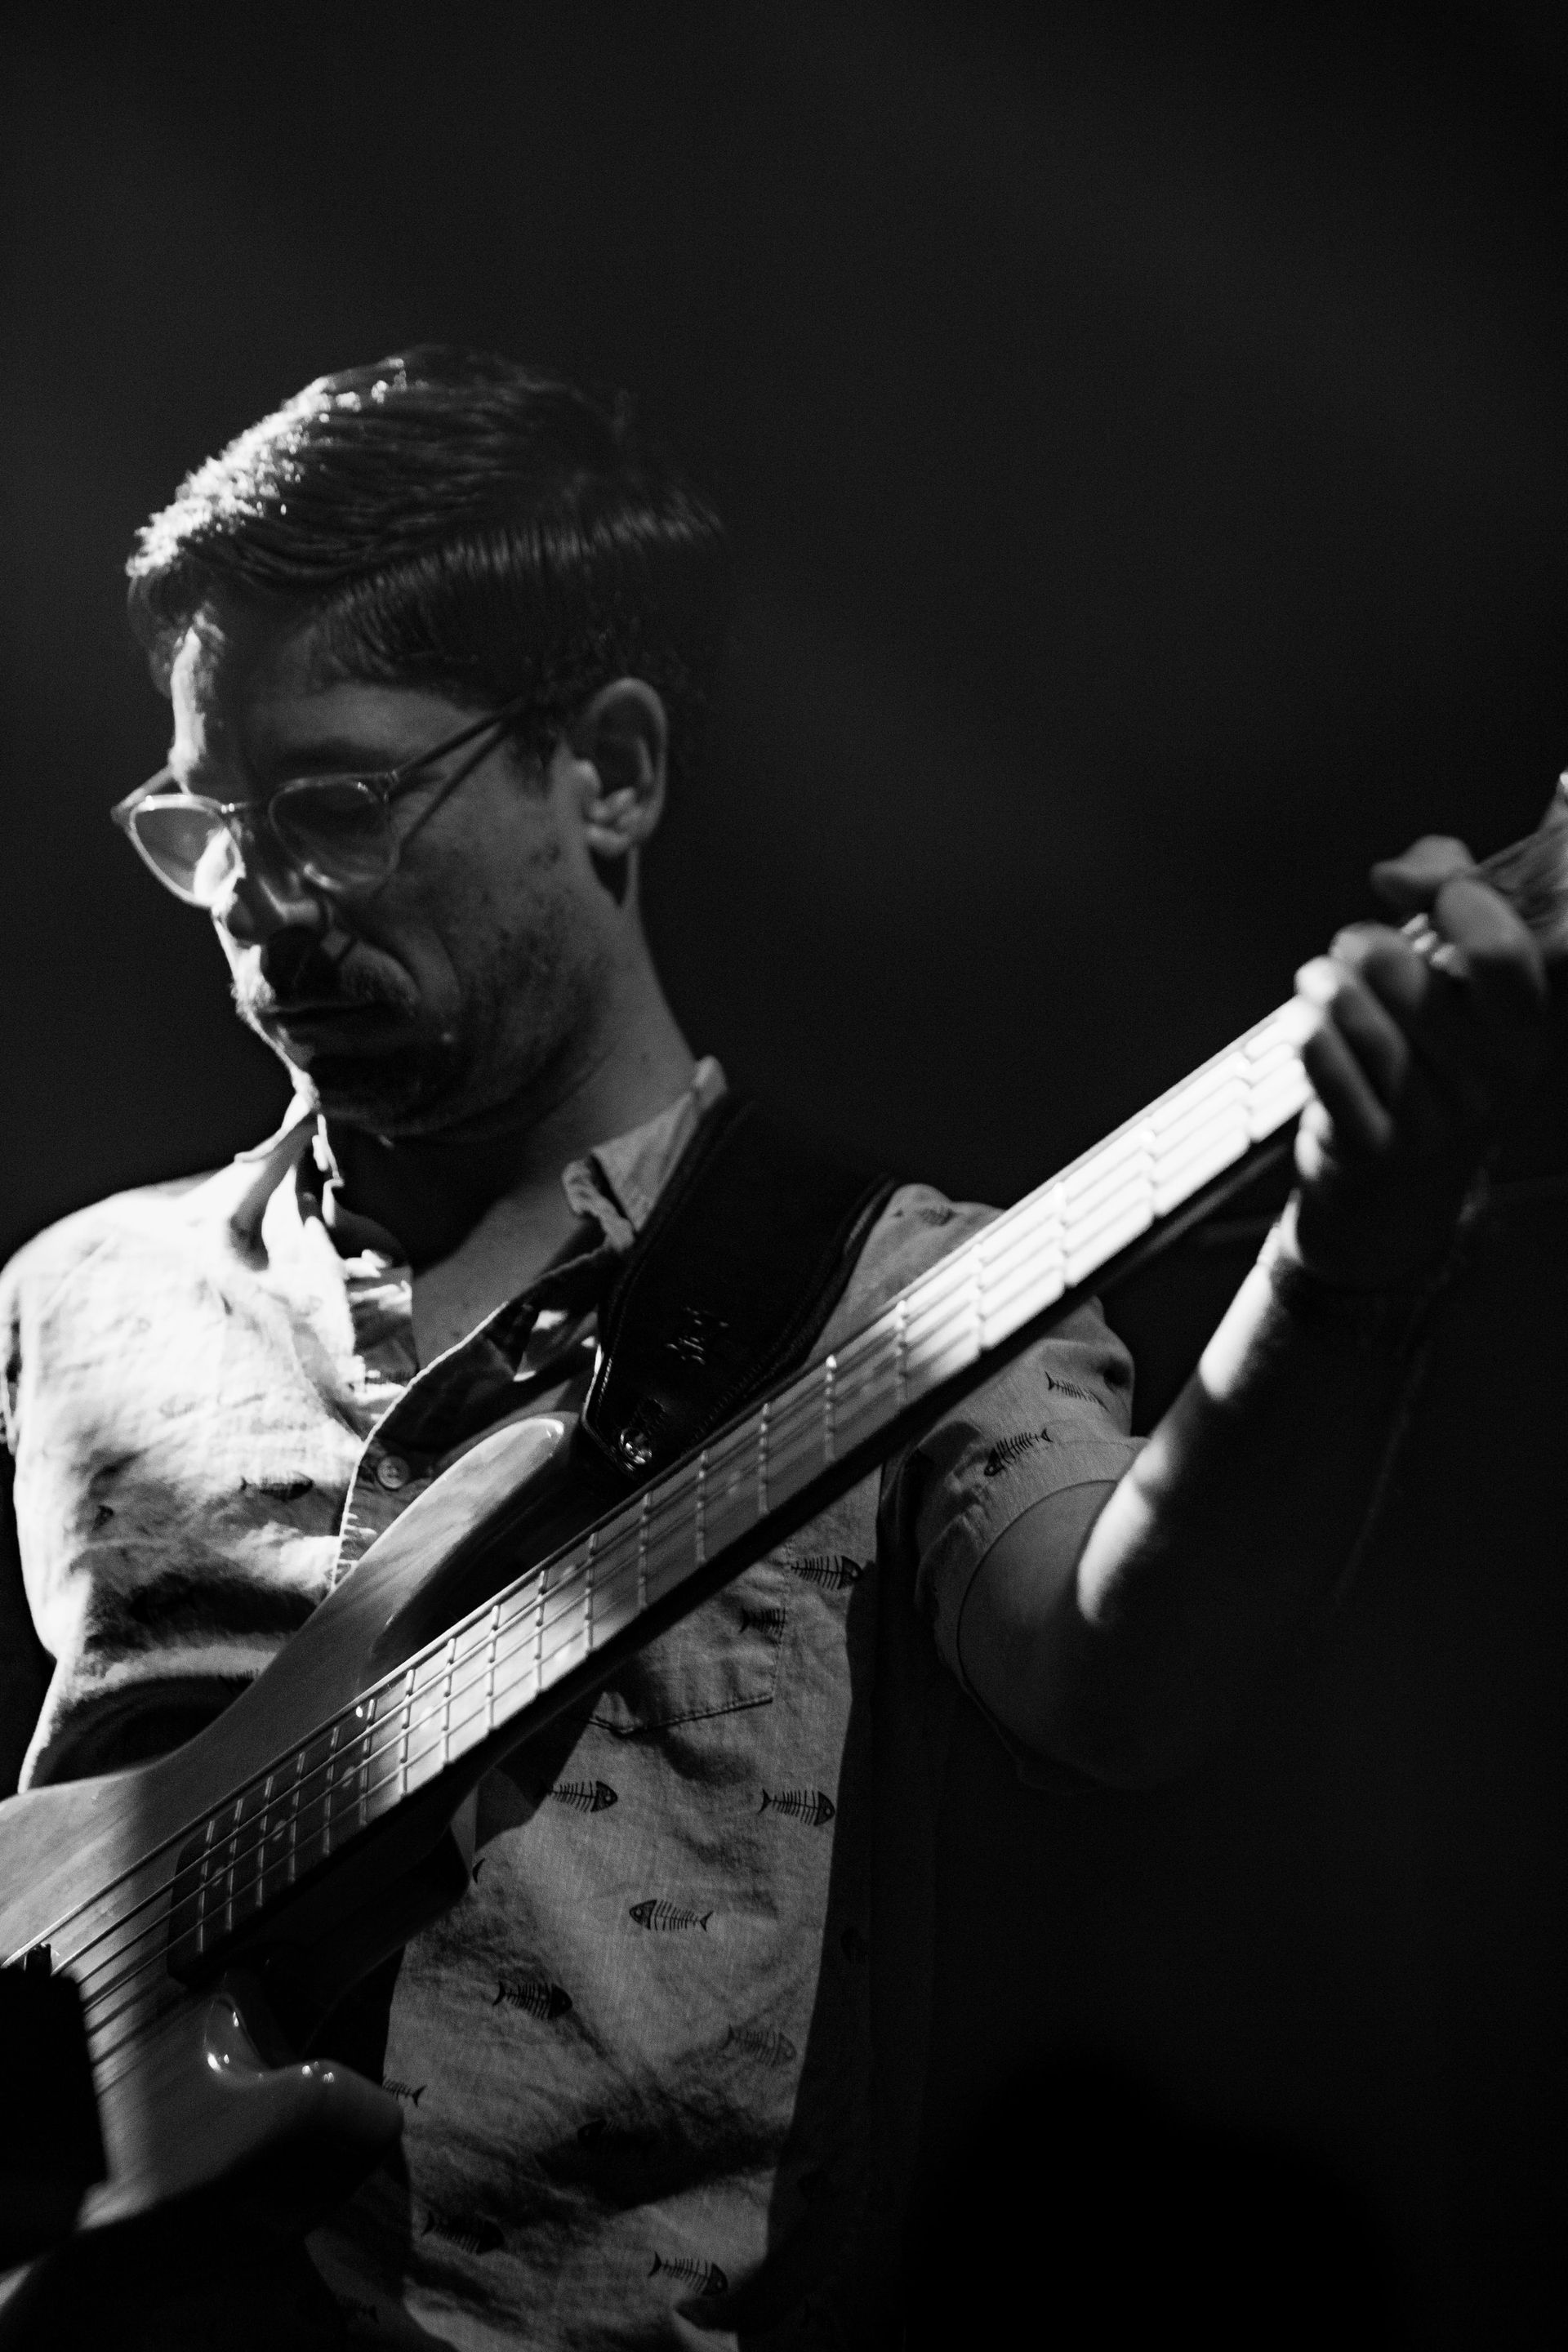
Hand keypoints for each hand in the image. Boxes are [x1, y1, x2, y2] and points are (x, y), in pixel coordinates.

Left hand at [1289, 834, 1549, 1287]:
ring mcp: (1438, 1120)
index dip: (1456, 902)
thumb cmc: (1427, 1042)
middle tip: (1354, 947)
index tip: (1432, 896)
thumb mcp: (1458, 963)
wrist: (1398, 1180)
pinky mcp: (1377, 1148)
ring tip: (1322, 980)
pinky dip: (1307, 1031)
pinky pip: (1326, 1066)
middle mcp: (1494, 1077)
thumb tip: (1394, 874)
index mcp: (1530, 1028)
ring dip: (1327, 986)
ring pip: (1362, 1022)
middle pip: (1412, 978)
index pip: (1503, 954)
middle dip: (1367, 945)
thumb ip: (1445, 883)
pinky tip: (1308, 1023)